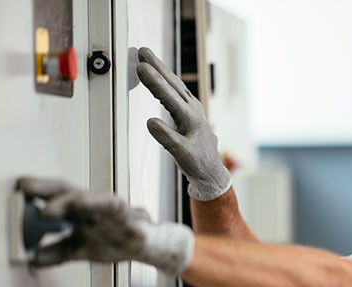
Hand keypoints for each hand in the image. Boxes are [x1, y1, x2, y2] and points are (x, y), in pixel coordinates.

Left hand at [16, 176, 194, 275]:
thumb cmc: (113, 240)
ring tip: (47, 209)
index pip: (53, 197)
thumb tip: (30, 261)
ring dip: (67, 201)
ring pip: (87, 198)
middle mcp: (90, 205)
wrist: (146, 245)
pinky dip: (98, 204)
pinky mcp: (126, 215)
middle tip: (24, 187)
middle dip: (45, 187)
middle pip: (65, 190)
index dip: (35, 193)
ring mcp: (108, 208)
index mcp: (77, 210)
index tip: (16, 191)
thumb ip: (55, 253)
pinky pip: (112, 206)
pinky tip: (86, 204)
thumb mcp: (78, 250)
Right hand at [136, 47, 230, 200]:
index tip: (141, 66)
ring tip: (146, 56)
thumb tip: (151, 122)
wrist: (211, 170)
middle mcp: (193, 109)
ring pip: (175, 84)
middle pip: (172, 83)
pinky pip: (176, 91)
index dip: (154, 80)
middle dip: (157, 66)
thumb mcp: (181, 154)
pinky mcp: (190, 112)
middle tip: (142, 50)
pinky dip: (165, 81)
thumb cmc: (197, 163)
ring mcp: (192, 109)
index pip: (168, 95)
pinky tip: (158, 76)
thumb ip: (167, 138)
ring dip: (161, 70)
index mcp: (190, 117)